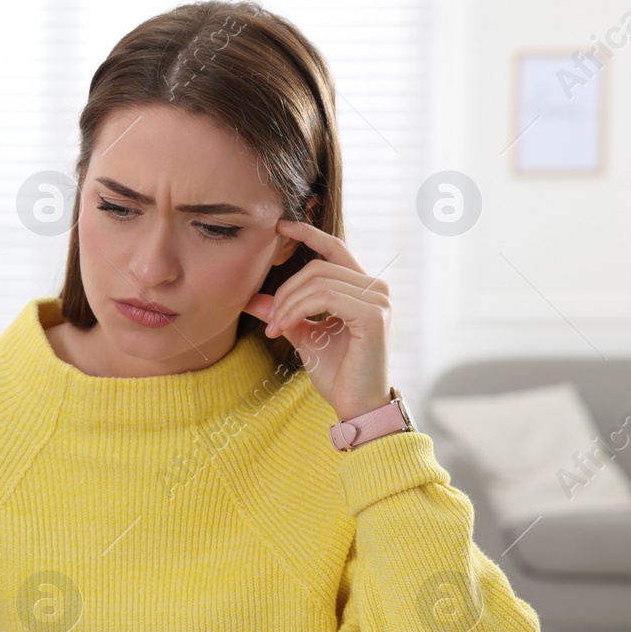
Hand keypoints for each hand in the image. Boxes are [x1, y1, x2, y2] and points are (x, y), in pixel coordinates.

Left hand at [242, 219, 390, 419]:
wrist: (355, 405)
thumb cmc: (336, 372)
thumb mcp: (303, 335)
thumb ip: (284, 313)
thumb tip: (252, 298)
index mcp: (362, 289)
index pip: (335, 249)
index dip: (308, 233)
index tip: (280, 226)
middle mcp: (376, 289)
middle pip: (317, 268)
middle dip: (285, 291)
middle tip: (269, 320)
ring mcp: (378, 300)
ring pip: (318, 281)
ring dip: (288, 304)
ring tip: (276, 327)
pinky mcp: (373, 315)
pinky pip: (325, 297)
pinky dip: (298, 310)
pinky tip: (285, 328)